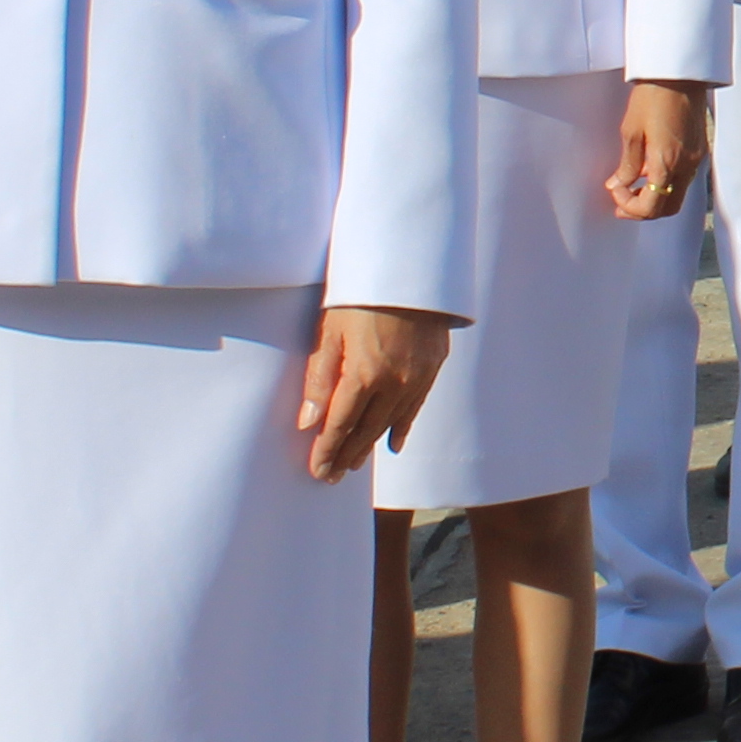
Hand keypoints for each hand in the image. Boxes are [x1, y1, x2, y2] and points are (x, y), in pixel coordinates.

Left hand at [296, 302, 452, 479]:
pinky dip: (401, 427)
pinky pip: (414, 408)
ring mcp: (417, 377)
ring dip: (369, 445)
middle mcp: (394, 383)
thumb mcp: (330, 331)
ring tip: (353, 463)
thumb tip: (308, 422)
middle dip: (345, 455)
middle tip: (332, 475)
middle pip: (365, 430)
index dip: (327, 451)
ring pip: (390, 423)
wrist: (410, 266)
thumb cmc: (360, 293)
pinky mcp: (433, 367)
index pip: (340, 425)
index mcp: (364, 374)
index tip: (317, 471)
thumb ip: (319, 379)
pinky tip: (391, 443)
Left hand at [605, 80, 708, 222]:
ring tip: (633, 187)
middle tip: (622, 202)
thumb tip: (618, 183)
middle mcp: (686, 166)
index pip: (650, 207)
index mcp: (667, 163)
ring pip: (677, 195)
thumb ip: (627, 164)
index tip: (616, 193)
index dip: (629, 207)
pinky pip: (684, 178)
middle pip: (667, 208)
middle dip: (643, 211)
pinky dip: (666, 183)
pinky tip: (650, 171)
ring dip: (655, 197)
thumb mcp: (631, 131)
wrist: (679, 74)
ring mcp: (696, 159)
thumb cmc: (654, 96)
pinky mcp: (699, 150)